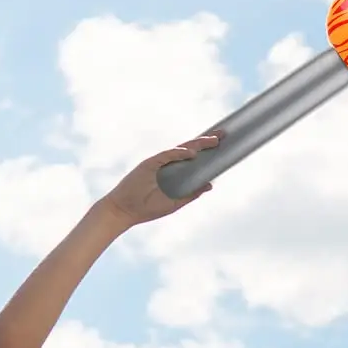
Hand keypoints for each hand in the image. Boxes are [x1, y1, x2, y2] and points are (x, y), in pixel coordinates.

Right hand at [97, 135, 220, 228]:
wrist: (124, 212)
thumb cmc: (147, 208)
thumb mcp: (175, 203)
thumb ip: (192, 193)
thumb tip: (210, 184)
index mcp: (174, 173)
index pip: (193, 158)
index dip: (206, 151)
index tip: (222, 146)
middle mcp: (167, 165)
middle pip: (189, 150)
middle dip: (206, 142)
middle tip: (223, 135)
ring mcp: (158, 163)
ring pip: (180, 149)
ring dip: (197, 144)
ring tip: (213, 141)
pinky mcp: (149, 164)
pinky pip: (166, 156)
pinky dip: (178, 153)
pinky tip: (191, 153)